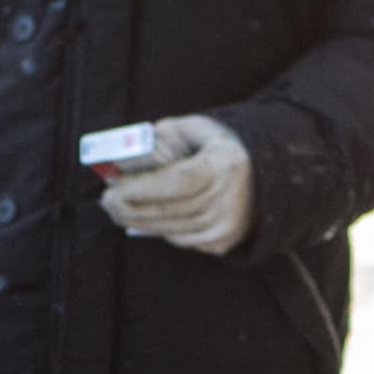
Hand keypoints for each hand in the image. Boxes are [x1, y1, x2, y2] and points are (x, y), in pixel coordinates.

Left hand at [99, 114, 254, 255]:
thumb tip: (130, 151)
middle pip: (167, 210)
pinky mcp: (222, 243)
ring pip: (169, 229)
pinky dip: (159, 228)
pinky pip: (180, 238)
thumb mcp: (201, 130)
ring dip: (138, 221)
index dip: (142, 188)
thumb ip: (167, 135)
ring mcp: (225, 226)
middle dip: (129, 207)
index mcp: (225, 166)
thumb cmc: (222, 149)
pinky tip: (144, 218)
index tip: (113, 187)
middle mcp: (228, 200)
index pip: (176, 182)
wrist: (267, 178)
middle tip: (106, 201)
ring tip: (116, 210)